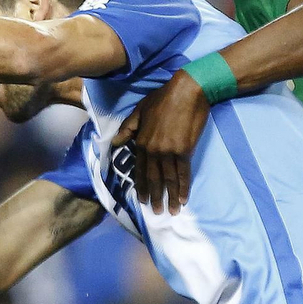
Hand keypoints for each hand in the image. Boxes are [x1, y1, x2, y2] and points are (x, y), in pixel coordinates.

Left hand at [117, 70, 210, 214]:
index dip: (142, 186)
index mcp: (141, 142)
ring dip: (169, 197)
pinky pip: (183, 174)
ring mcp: (169, 152)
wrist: (187, 91)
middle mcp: (153, 150)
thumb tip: (115, 144)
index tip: (143, 200)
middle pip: (153, 179)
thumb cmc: (163, 98)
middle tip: (155, 212)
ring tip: (170, 211)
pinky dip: (183, 188)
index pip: (140, 169)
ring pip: (168, 180)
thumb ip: (128, 128)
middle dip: (154, 197)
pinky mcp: (184, 151)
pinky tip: (183, 199)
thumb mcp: (140, 110)